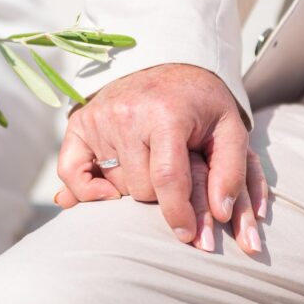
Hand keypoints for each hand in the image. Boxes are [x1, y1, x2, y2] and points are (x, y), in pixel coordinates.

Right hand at [55, 64, 266, 253]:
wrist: (168, 67)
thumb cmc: (202, 104)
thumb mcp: (230, 129)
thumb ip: (233, 171)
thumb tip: (221, 213)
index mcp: (166, 114)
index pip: (167, 178)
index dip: (178, 213)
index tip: (186, 235)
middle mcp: (127, 114)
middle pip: (141, 189)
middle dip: (161, 195)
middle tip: (175, 175)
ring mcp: (99, 118)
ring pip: (115, 187)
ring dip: (134, 188)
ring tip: (151, 166)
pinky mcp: (80, 123)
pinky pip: (70, 172)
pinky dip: (86, 190)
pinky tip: (107, 192)